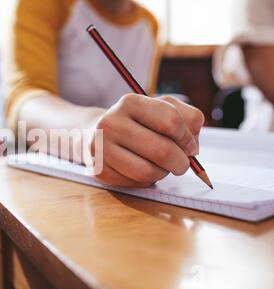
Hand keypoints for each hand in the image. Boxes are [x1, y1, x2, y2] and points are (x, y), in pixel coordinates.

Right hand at [88, 94, 204, 186]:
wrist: (98, 134)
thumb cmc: (138, 122)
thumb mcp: (162, 109)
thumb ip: (188, 118)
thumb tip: (193, 147)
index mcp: (129, 102)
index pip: (171, 121)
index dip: (187, 139)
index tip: (190, 147)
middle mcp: (110, 123)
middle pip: (162, 151)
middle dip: (181, 162)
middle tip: (182, 164)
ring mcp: (101, 148)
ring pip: (149, 171)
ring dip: (163, 173)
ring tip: (160, 166)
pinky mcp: (99, 170)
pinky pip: (135, 183)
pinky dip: (147, 181)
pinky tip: (142, 170)